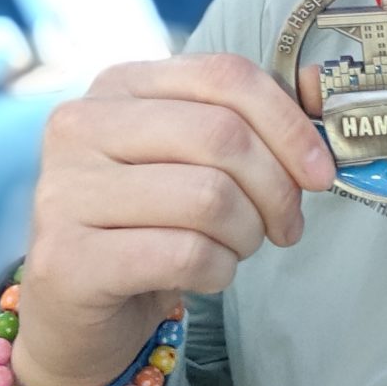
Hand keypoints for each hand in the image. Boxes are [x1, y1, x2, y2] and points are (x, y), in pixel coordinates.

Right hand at [9, 54, 333, 385]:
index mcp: (121, 85)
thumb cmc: (151, 223)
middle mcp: (82, 125)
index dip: (289, 123)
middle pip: (222, 135)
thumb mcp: (197, 160)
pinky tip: (208, 274)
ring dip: (247, 233)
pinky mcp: (66, 258)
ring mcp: (65, 190)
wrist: (76, 309)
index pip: (225, 76)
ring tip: (237, 247)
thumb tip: (319, 91)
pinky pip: (185, 254)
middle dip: (276, 188)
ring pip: (209, 197)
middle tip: (286, 225)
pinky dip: (219, 270)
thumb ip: (254, 122)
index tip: (321, 171)